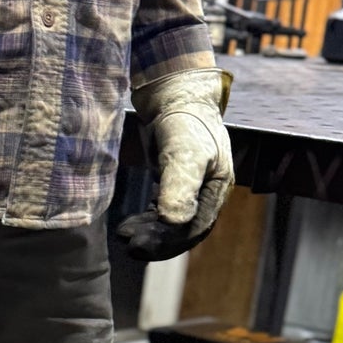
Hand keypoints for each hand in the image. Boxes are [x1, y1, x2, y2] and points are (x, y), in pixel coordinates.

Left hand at [118, 68, 233, 262]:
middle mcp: (207, 193)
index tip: (140, 246)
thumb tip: (172, 222)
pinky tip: (130, 224)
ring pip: (172, 223)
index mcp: (217, 189)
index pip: (195, 227)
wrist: (177, 96)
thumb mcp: (184, 153)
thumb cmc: (185, 123)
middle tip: (129, 246)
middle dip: (157, 242)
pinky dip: (147, 221)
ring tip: (124, 235)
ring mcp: (192, 189)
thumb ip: (179, 187)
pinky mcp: (174, 183)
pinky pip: (163, 211)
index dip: (169, 242)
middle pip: (183, 230)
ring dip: (150, 233)